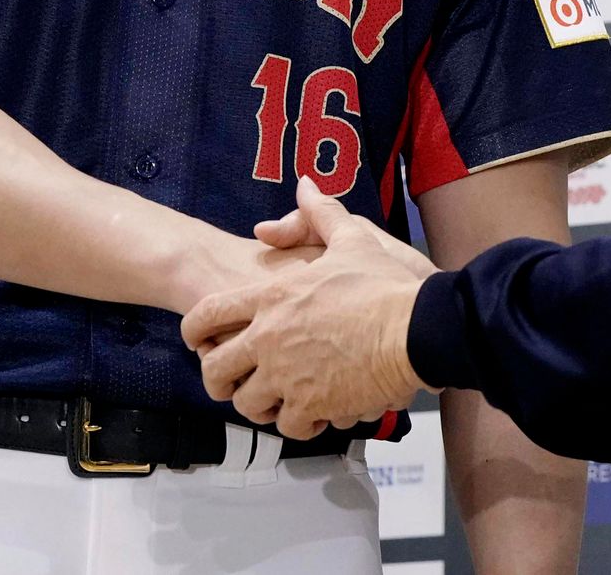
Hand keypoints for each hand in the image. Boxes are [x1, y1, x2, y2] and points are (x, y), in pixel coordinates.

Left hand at [182, 178, 436, 438]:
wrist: (417, 331)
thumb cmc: (384, 286)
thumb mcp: (353, 238)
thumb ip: (320, 214)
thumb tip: (306, 185)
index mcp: (271, 298)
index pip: (207, 315)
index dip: (194, 331)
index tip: (198, 341)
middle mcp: (269, 338)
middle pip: (215, 371)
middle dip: (219, 380)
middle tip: (233, 382)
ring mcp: (287, 376)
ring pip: (247, 405)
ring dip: (259, 404)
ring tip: (276, 398)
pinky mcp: (311, 405)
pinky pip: (287, 426)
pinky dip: (297, 423)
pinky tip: (311, 414)